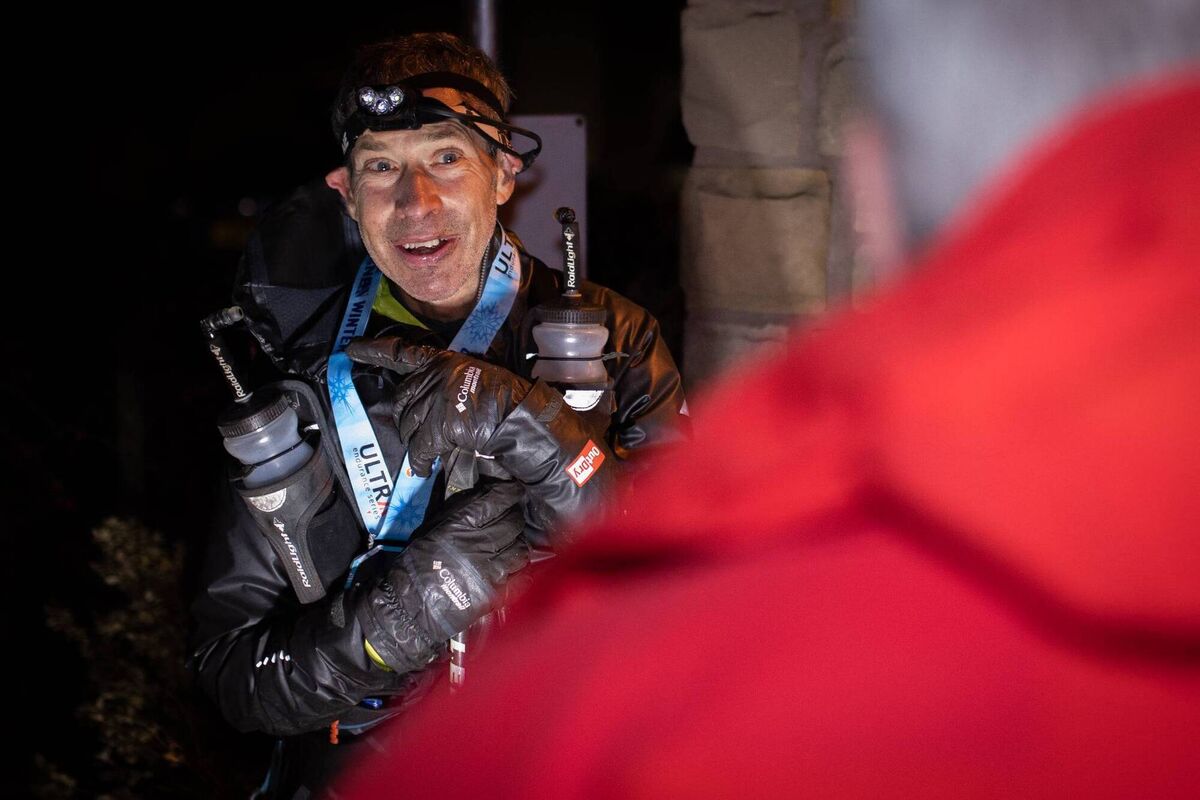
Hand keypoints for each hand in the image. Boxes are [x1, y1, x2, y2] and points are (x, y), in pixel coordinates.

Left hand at [348, 337, 619, 546]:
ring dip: (416, 442)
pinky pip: (419, 448)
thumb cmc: (503, 399)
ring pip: (407, 425)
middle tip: (422, 433)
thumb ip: (445, 383)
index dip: (374, 350)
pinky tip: (424, 468)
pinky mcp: (439, 423)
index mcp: (443, 360)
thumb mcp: (473, 378)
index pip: (402, 352)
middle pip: (402, 400)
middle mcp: (435, 375)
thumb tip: (421, 403)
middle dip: (407, 419)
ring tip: (429, 452)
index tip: (350, 350)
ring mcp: (436, 398)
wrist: (520, 416)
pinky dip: (420, 461)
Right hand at [356, 479, 527, 673]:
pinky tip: (510, 563)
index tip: (513, 490)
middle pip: (513, 522)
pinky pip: (518, 573)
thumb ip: (457, 513)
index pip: (496, 501)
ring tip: (511, 542)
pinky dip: (518, 566)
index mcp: (460, 525)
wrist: (409, 606)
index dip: (509, 492)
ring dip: (518, 542)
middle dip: (515, 516)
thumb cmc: (415, 564)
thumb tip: (479, 498)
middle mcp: (479, 544)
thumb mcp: (431, 528)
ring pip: (520, 548)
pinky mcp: (495, 591)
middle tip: (511, 516)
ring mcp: (490, 569)